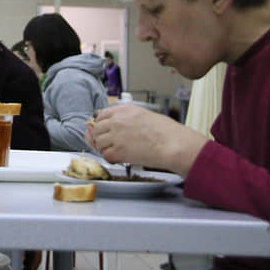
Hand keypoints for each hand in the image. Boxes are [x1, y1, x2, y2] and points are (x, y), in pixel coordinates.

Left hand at [87, 104, 207, 176]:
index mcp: (124, 110)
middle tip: (107, 144)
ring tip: (115, 151)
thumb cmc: (166, 131)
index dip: (100, 124)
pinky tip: (118, 158)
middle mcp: (117, 121)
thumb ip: (127, 118)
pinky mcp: (118, 152)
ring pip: (99, 143)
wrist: (173, 144)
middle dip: (100, 137)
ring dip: (104, 148)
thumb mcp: (144, 115)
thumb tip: (117, 125)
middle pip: (96, 129)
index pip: (101, 115)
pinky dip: (110, 158)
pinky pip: (105, 155)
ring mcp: (116, 136)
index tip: (102, 130)